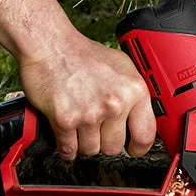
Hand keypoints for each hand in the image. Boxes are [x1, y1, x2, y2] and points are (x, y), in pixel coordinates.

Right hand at [18, 33, 156, 160]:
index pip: (145, 135)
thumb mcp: (122, 67)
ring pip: (91, 150)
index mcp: (133, 90)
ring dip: (84, 142)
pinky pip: (69, 149)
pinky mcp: (65, 120)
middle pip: (114, 147)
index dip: (139, 147)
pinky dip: (66, 146)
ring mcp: (90, 113)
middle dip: (104, 141)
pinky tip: (67, 134)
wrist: (51, 46)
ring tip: (80, 123)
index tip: (133, 149)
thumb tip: (141, 118)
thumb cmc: (83, 54)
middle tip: (97, 128)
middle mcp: (114, 103)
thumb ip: (133, 94)